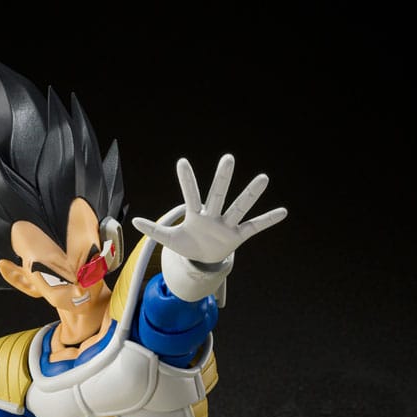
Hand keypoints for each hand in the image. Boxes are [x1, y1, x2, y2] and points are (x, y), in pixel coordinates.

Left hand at [132, 154, 286, 263]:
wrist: (204, 258)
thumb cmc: (188, 244)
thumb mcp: (169, 240)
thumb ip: (154, 230)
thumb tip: (133, 222)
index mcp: (195, 214)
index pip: (190, 194)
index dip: (186, 180)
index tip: (182, 162)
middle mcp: (213, 214)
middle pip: (218, 194)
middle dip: (222, 178)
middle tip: (228, 158)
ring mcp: (227, 224)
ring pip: (239, 206)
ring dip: (251, 194)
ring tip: (264, 178)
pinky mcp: (238, 235)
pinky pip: (255, 226)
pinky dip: (268, 220)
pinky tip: (283, 211)